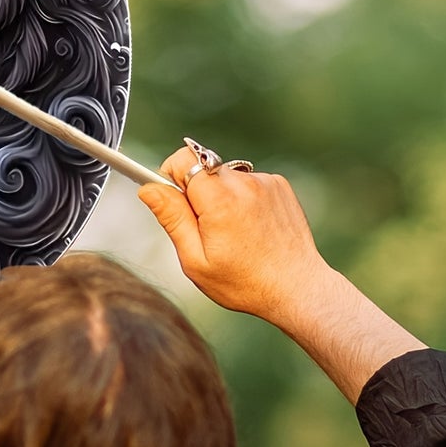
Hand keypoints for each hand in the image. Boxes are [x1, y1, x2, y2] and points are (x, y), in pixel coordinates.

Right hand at [138, 147, 426, 401]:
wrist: (297, 288)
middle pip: (203, 168)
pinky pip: (248, 181)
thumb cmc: (243, 282)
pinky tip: (253, 227)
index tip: (178, 202)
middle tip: (209, 229)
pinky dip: (244, 199)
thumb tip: (148, 188)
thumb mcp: (195, 259)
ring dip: (223, 196)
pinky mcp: (280, 185)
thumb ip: (171, 218)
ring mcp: (265, 181)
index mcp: (219, 199)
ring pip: (225, 176)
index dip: (172, 177)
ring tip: (236, 232)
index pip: (182, 159)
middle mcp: (243, 182)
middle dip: (198, 192)